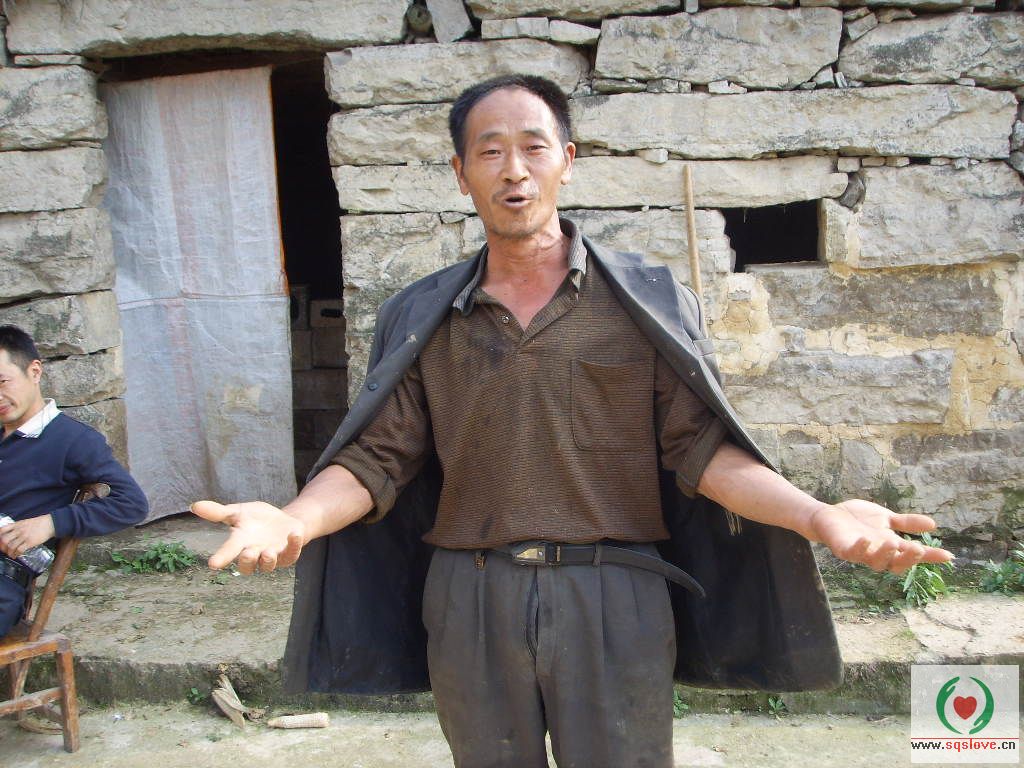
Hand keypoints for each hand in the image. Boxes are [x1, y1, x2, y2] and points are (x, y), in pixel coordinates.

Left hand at [0, 515, 55, 559]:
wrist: (50, 523)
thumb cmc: (39, 523)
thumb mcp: (25, 522)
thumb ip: (17, 527)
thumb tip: (12, 534)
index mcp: (17, 525)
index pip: (2, 530)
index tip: (0, 542)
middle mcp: (18, 530)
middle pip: (4, 540)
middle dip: (2, 547)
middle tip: (5, 550)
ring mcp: (24, 536)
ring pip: (11, 546)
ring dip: (9, 553)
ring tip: (11, 555)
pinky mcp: (30, 542)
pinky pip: (19, 550)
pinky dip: (16, 554)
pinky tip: (17, 555)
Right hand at [190, 500, 304, 574]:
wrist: (283, 521)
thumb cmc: (257, 519)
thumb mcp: (238, 512)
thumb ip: (219, 512)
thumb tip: (193, 506)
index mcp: (240, 544)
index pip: (228, 552)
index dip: (221, 558)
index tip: (213, 564)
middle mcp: (255, 554)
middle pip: (248, 566)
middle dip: (247, 561)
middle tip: (248, 552)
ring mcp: (273, 556)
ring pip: (269, 565)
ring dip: (268, 559)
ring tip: (268, 551)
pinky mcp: (289, 553)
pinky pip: (292, 553)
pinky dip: (294, 544)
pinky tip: (294, 533)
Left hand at [809, 499, 953, 573]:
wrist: (827, 515)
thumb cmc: (857, 519)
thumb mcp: (885, 519)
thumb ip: (906, 523)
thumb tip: (933, 525)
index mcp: (890, 546)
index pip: (912, 555)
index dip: (930, 557)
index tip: (948, 556)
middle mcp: (877, 553)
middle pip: (896, 565)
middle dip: (907, 559)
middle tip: (917, 549)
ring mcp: (860, 553)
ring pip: (875, 562)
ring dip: (885, 554)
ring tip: (892, 542)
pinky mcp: (843, 549)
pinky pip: (851, 553)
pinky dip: (859, 548)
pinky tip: (865, 540)